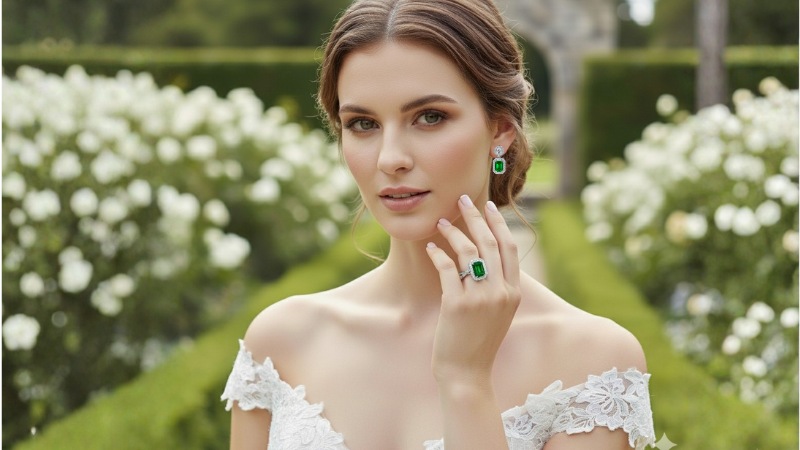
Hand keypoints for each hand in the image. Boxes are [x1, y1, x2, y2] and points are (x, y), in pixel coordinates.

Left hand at [426, 194, 520, 387]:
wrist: (467, 373)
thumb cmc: (478, 342)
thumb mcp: (498, 312)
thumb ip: (497, 286)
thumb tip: (484, 256)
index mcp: (514, 292)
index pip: (509, 248)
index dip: (498, 224)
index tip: (488, 206)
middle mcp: (501, 292)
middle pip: (490, 243)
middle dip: (475, 217)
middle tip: (462, 200)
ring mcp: (480, 298)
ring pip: (468, 252)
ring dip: (453, 232)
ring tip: (441, 223)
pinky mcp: (458, 304)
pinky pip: (447, 269)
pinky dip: (438, 254)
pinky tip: (431, 248)